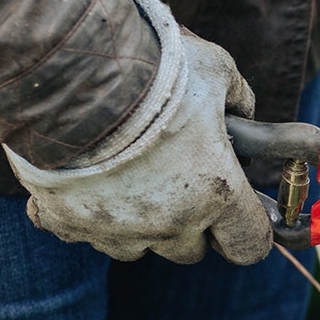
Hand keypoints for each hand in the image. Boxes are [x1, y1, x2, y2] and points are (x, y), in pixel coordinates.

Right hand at [7, 0, 272, 264]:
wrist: (72, 71)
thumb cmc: (154, 69)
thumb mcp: (215, 71)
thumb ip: (238, 101)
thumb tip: (243, 112)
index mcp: (217, 192)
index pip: (249, 244)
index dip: (248, 231)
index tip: (239, 212)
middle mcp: (171, 223)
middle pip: (191, 250)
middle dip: (190, 223)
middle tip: (177, 180)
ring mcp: (118, 230)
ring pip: (137, 248)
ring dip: (139, 224)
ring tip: (126, 176)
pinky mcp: (69, 224)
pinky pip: (84, 233)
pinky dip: (86, 213)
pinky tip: (83, 176)